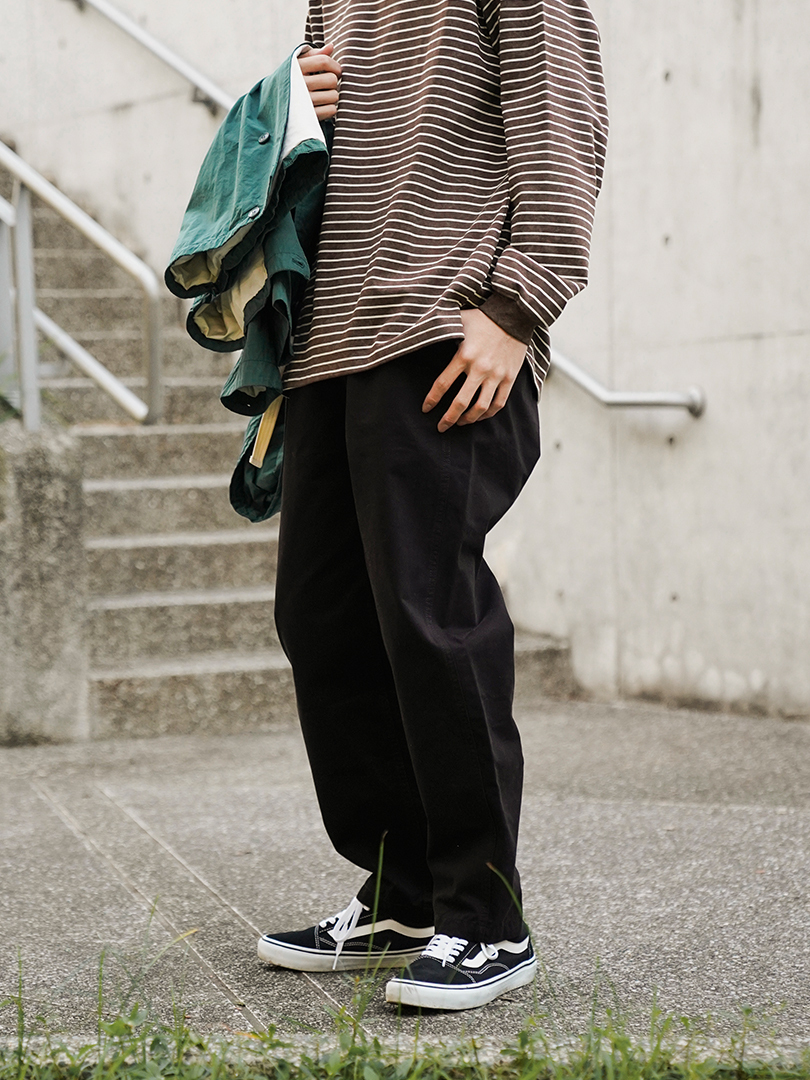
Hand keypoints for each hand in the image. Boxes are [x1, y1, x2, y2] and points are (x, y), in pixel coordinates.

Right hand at [298, 43, 341, 119]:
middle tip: (327, 85)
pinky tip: (322, 106)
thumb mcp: (298, 64)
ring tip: (323, 95)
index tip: (337, 71)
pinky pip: (331, 110)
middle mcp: (299, 84)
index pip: (324, 61)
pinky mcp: (308, 116)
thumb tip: (331, 46)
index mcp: (296, 67)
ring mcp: (304, 101)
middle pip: (332, 79)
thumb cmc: (291, 79)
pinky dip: (330, 108)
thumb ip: (314, 55)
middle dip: (333, 82)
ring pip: (334, 96)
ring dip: (333, 96)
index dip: (335, 66)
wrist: (273, 104)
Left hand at [422, 309, 528, 431]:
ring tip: (459, 423)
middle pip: (460, 402)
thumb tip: (421, 334)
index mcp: (464, 355)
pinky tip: (479, 416)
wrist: (514, 314)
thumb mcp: (458, 320)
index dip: (432, 400)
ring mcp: (496, 375)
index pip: (442, 384)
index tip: (426, 409)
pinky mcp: (509, 378)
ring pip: (480, 408)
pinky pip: (498, 403)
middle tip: (441, 427)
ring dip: (468, 420)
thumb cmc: (483, 317)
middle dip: (448, 419)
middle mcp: (480, 368)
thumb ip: (442, 330)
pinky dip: (488, 414)